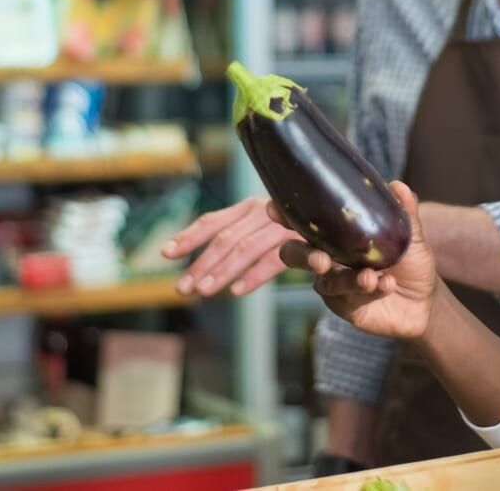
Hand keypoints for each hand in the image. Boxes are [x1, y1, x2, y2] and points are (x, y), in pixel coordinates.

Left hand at [162, 197, 298, 295]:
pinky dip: (255, 275)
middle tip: (182, 288)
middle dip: (201, 264)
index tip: (166, 253)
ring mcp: (281, 225)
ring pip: (246, 249)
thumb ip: (230, 234)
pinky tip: (236, 291)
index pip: (211, 221)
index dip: (189, 237)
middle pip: (225, 239)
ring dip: (223, 271)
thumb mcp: (257, 224)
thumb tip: (184, 252)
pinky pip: (274, 260)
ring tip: (203, 291)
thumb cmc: (287, 225)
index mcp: (247, 208)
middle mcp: (261, 211)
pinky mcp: (300, 241)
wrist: (333, 218)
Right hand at [274, 181, 438, 338]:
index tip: (274, 209)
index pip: (303, 221)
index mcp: (334, 233)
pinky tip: (386, 285)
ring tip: (370, 276)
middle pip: (294, 254)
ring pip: (325, 281)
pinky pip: (348, 298)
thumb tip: (398, 186)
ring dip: (347, 278)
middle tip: (321, 259)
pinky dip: (368, 290)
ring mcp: (332, 283)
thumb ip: (403, 211)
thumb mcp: (410, 234)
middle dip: (302, 255)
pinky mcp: (344, 306)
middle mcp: (326, 256)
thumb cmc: (409, 260)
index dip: (284, 215)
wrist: (424, 300)